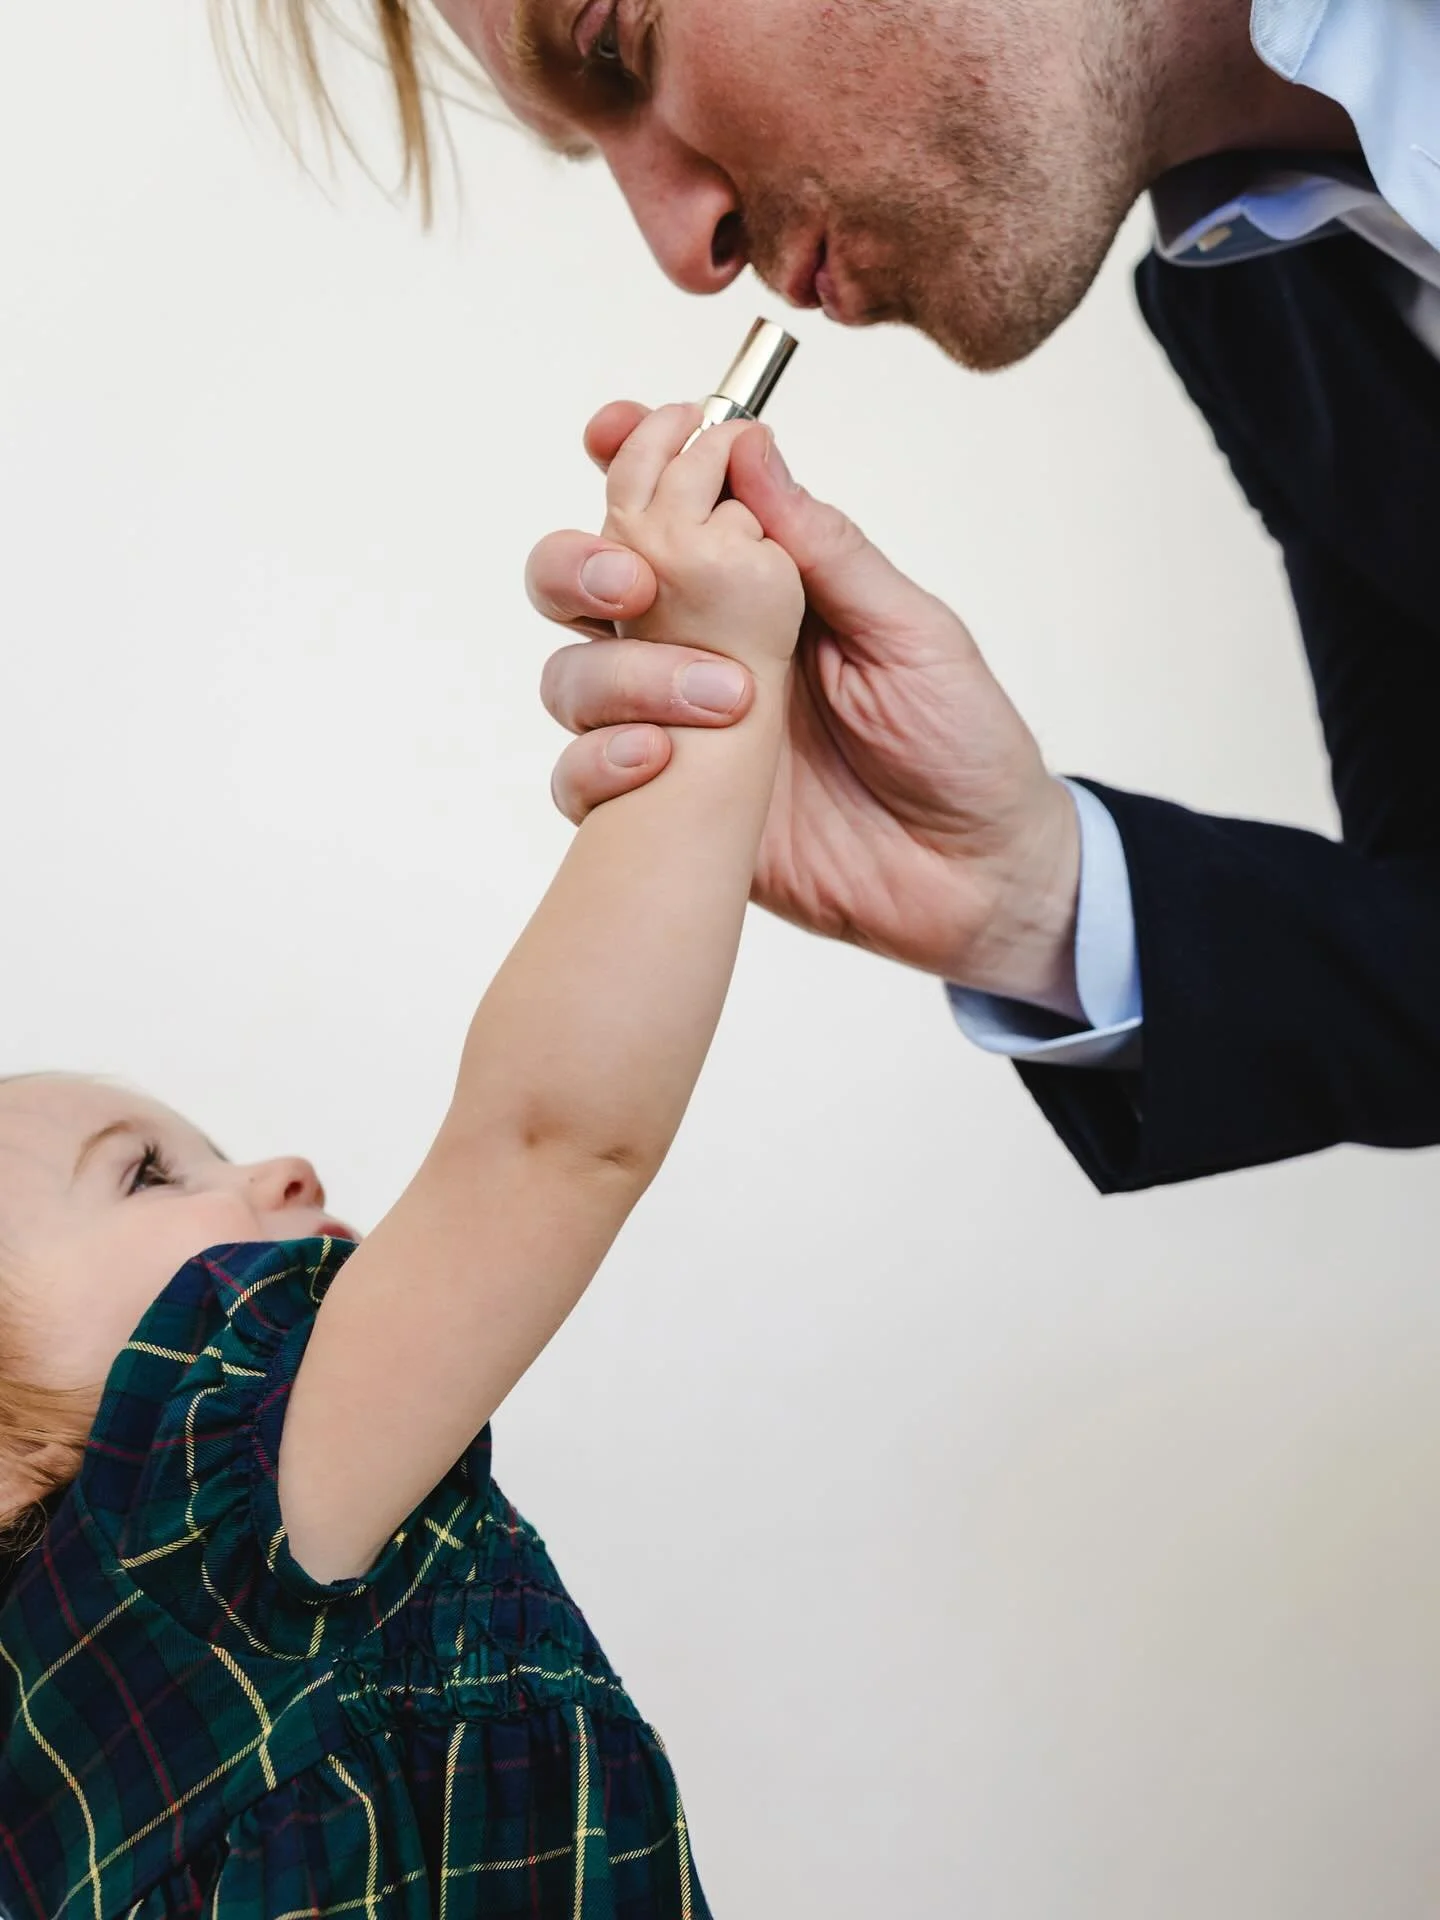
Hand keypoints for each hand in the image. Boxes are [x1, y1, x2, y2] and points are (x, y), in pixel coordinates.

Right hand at [529, 403, 1082, 1013]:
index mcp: (758, 591)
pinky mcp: (666, 816)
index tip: (612, 432)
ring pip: (573, 678)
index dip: (625, 461)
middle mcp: (699, 652)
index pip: (667, 509)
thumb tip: (749, 445)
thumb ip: (824, 549)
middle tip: (630, 580)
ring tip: (719, 698)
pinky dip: (596, 764)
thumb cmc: (960, 741)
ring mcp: (676, 733)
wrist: (974, 877)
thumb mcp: (910, 632)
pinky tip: (658, 764)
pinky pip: (583, 781)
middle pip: (583, 586)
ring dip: (614, 672)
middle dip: (578, 563)